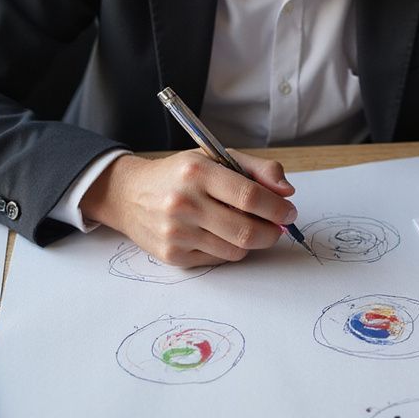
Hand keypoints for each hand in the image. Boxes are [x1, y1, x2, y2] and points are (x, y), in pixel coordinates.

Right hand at [80, 150, 296, 266]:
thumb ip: (257, 169)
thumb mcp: (215, 158)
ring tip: (249, 227)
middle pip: (246, 230)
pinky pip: (218, 259)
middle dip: (272, 231)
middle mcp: (184, 203)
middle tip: (278, 226)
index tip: (289, 211)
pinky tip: (222, 234)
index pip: (250, 197)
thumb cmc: (180, 174)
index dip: (277, 208)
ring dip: (252, 242)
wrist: (129, 195)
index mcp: (197, 172)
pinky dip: (229, 249)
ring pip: (236, 249)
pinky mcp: (172, 256)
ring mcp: (176, 233)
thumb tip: (287, 192)